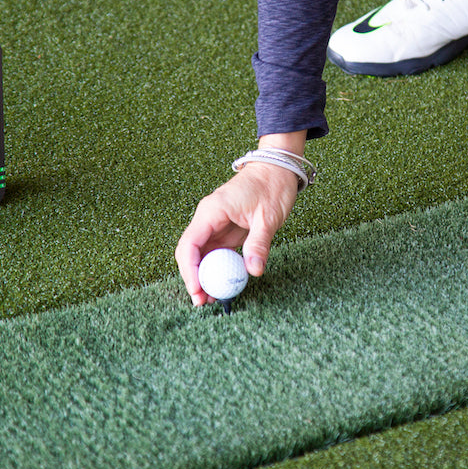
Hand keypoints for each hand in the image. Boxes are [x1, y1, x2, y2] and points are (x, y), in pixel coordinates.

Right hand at [176, 160, 300, 306]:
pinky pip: (215, 251)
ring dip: (205, 276)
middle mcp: (208, 217)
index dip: (189, 270)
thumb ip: (258, 244)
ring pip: (201, 254)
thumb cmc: (272, 186)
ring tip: (213, 298)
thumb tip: (254, 271)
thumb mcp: (268, 217)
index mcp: (212, 211)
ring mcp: (215, 223)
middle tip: (204, 301)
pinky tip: (224, 283)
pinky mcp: (225, 228)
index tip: (198, 290)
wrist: (278, 167)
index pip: (189, 244)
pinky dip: (217, 268)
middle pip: (190, 252)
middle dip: (194, 278)